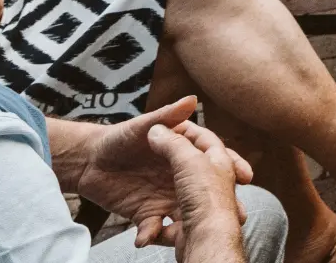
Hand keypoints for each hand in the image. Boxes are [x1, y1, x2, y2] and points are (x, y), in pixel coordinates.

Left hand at [65, 97, 251, 250]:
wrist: (89, 161)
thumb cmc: (119, 138)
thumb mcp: (143, 126)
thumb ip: (166, 116)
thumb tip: (193, 98)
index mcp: (183, 156)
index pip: (213, 161)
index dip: (232, 167)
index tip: (245, 176)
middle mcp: (179, 178)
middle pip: (206, 193)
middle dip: (221, 206)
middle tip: (237, 216)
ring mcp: (163, 198)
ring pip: (185, 215)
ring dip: (191, 227)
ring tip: (194, 235)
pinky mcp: (145, 214)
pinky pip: (153, 228)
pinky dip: (151, 234)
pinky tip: (146, 237)